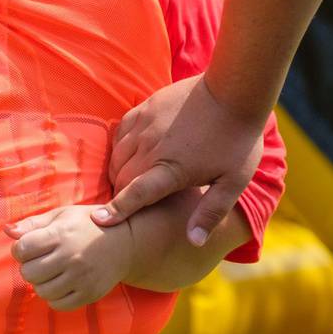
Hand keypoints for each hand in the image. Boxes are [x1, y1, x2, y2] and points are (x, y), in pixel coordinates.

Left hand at [7, 205, 135, 310]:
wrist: (126, 242)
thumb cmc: (87, 225)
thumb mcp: (62, 215)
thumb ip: (33, 224)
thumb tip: (7, 231)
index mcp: (61, 234)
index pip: (22, 248)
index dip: (20, 249)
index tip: (30, 247)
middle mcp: (71, 257)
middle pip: (28, 272)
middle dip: (29, 267)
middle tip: (41, 260)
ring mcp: (81, 277)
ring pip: (41, 291)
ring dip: (41, 283)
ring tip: (52, 272)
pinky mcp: (89, 293)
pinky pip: (57, 304)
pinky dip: (54, 297)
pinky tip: (61, 284)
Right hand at [94, 77, 265, 244]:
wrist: (234, 92)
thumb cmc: (236, 140)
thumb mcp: (233, 182)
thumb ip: (211, 212)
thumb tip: (194, 242)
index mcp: (172, 169)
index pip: (135, 194)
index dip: (116, 209)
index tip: (96, 221)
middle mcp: (151, 147)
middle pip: (121, 177)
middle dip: (120, 194)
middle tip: (130, 204)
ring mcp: (145, 125)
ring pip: (117, 156)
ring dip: (118, 172)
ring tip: (129, 181)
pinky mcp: (143, 109)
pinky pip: (120, 133)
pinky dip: (119, 149)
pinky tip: (130, 154)